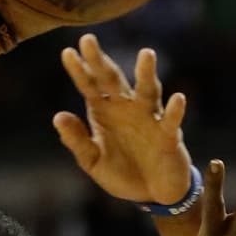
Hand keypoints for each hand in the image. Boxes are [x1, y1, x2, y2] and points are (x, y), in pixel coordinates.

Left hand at [53, 35, 192, 205]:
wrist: (153, 195)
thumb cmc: (123, 174)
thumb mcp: (93, 162)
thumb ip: (77, 141)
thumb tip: (58, 116)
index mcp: (104, 112)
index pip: (89, 87)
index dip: (79, 71)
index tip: (68, 52)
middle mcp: (126, 109)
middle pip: (112, 80)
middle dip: (100, 62)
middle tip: (87, 40)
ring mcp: (149, 119)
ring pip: (148, 91)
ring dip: (146, 74)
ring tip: (146, 54)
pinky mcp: (169, 136)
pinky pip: (172, 121)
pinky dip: (175, 111)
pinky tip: (178, 99)